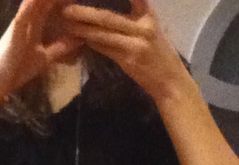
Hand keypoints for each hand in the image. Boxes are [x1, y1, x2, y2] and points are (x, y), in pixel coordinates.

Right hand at [0, 0, 82, 104]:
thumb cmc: (17, 69)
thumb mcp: (44, 58)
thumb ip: (59, 49)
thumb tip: (77, 41)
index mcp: (34, 25)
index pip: (51, 8)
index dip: (64, 1)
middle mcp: (26, 20)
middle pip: (43, 2)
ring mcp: (19, 25)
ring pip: (33, 4)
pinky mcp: (13, 33)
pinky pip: (21, 17)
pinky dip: (29, 7)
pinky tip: (35, 0)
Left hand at [59, 0, 187, 99]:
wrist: (171, 82)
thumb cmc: (160, 55)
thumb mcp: (152, 29)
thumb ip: (135, 17)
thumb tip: (105, 13)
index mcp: (148, 15)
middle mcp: (143, 27)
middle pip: (108, 17)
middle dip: (86, 12)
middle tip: (67, 8)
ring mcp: (136, 44)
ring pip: (104, 34)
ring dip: (84, 29)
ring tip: (67, 23)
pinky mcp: (130, 60)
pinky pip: (107, 49)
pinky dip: (93, 43)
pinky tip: (80, 39)